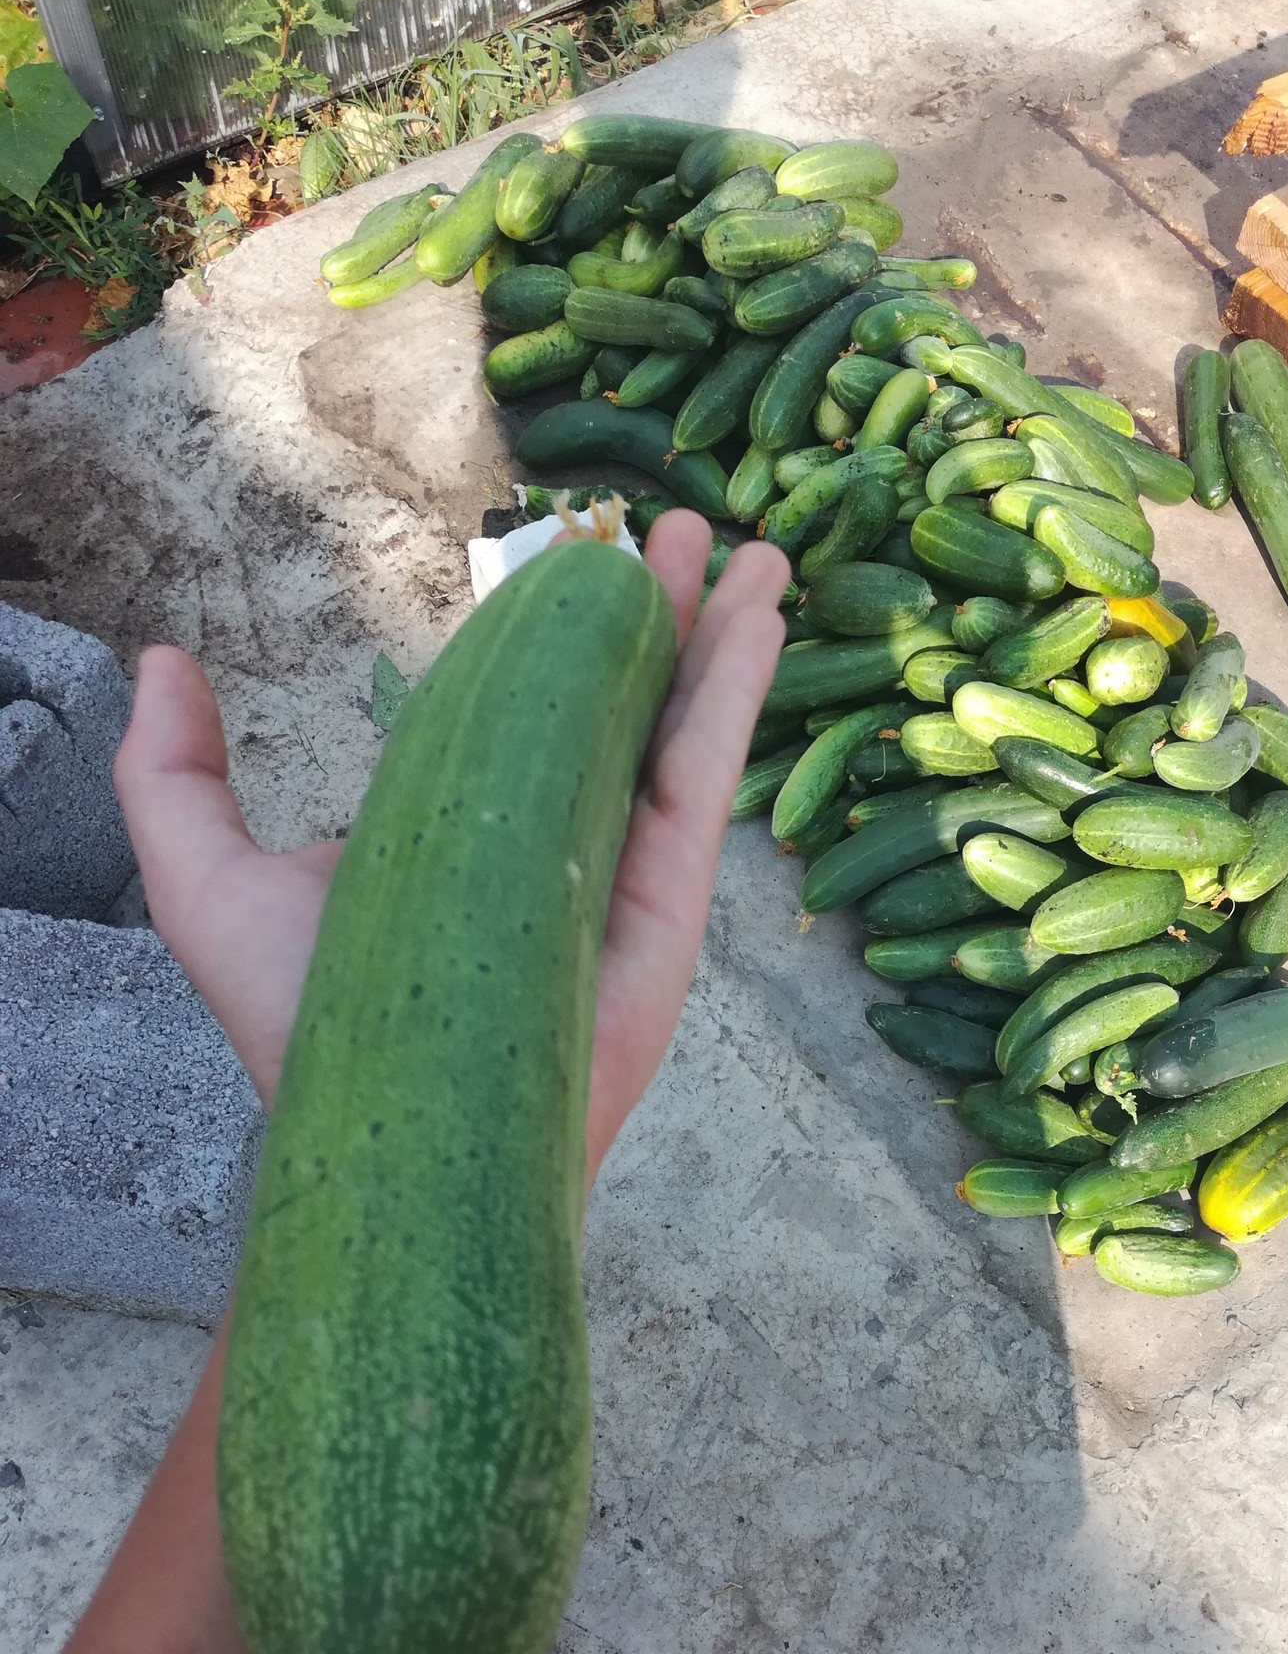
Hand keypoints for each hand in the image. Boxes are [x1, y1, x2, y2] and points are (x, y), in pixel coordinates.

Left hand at [114, 511, 788, 1186]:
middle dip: (652, 606)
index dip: (551, 621)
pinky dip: (740, 687)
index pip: (520, 700)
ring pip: (675, 718)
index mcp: (465, 817)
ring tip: (745, 550)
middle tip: (683, 525)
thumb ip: (171, 774)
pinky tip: (761, 614)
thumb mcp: (204, 878)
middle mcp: (549, 829)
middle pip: (614, 693)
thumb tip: (160, 662)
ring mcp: (617, 858)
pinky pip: (709, 768)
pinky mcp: (668, 889)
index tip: (580, 552)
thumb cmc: (301, 1018)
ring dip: (715, 628)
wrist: (396, 1129)